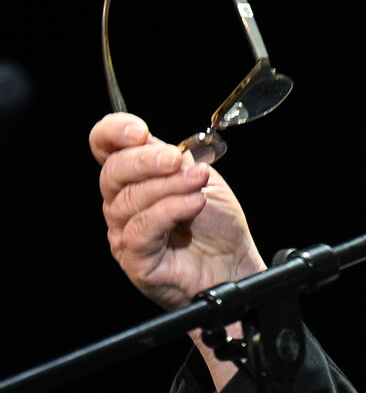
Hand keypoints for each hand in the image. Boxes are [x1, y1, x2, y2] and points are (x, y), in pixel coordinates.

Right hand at [90, 112, 266, 310]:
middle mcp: (122, 203)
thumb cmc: (216, 224)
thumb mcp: (199, 179)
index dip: (113, 133)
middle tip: (176, 161)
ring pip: (130, 200)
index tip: (138, 131)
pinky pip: (141, 228)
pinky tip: (192, 204)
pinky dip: (170, 210)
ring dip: (169, 187)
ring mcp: (124, 232)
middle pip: (113, 172)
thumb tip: (159, 145)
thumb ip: (175, 160)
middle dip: (147, 161)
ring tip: (197, 186)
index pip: (105, 148)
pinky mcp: (135, 258)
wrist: (233, 261)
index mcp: (135, 178)